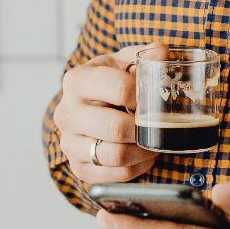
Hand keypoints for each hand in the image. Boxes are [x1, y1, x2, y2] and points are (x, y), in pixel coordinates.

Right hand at [53, 42, 169, 184]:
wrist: (87, 105)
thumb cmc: (110, 82)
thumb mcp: (124, 62)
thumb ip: (144, 55)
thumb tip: (162, 53)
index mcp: (77, 80)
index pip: (120, 89)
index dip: (145, 97)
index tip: (154, 100)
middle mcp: (66, 112)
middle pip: (116, 127)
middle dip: (145, 128)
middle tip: (158, 125)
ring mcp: (68, 142)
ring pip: (114, 155)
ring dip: (143, 151)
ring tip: (153, 142)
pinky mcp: (78, 167)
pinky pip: (114, 175)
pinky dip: (136, 168)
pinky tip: (142, 156)